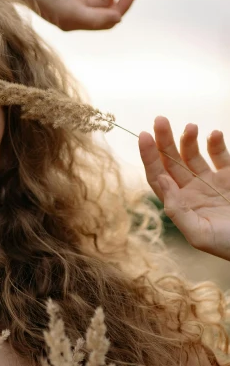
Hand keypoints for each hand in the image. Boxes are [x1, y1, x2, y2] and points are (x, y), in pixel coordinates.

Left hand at [139, 117, 229, 261]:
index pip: (158, 176)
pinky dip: (216, 143)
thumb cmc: (229, 244)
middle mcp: (192, 190)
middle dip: (163, 140)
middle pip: (171, 161)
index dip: (148, 156)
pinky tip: (214, 134)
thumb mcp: (199, 235)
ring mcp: (211, 182)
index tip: (144, 135)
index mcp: (180, 204)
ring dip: (188, 139)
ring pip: (192, 154)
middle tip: (160, 120)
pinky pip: (220, 155)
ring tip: (191, 127)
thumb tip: (161, 180)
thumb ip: (177, 210)